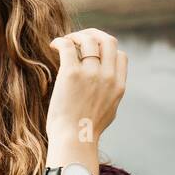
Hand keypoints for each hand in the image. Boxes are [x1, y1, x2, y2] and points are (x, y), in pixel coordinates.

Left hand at [45, 28, 126, 143]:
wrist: (73, 140)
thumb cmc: (85, 131)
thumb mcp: (109, 111)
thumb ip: (110, 94)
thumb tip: (106, 86)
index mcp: (119, 86)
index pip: (120, 55)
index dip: (106, 50)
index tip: (91, 52)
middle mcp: (108, 77)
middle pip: (108, 40)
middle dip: (93, 35)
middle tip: (78, 40)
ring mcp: (91, 74)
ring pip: (88, 39)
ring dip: (75, 36)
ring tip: (63, 43)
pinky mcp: (71, 73)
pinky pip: (68, 46)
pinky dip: (60, 41)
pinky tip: (53, 45)